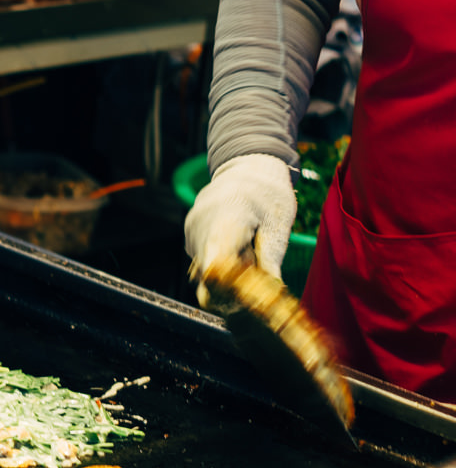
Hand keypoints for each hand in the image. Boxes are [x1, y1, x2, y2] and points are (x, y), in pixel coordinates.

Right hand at [185, 154, 296, 282]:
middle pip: (206, 275)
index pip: (216, 266)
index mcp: (225, 221)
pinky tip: (239, 251)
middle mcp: (200, 228)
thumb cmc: (267, 194)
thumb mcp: (278, 225)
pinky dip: (221, 266)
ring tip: (250, 257)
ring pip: (204, 271)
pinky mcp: (190, 237)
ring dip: (226, 277)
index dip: (229, 289)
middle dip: (230, 290)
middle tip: (257, 288)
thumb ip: (271, 259)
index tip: (249, 300)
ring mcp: (192, 233)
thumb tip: (273, 292)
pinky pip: (202, 261)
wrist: (247, 167)